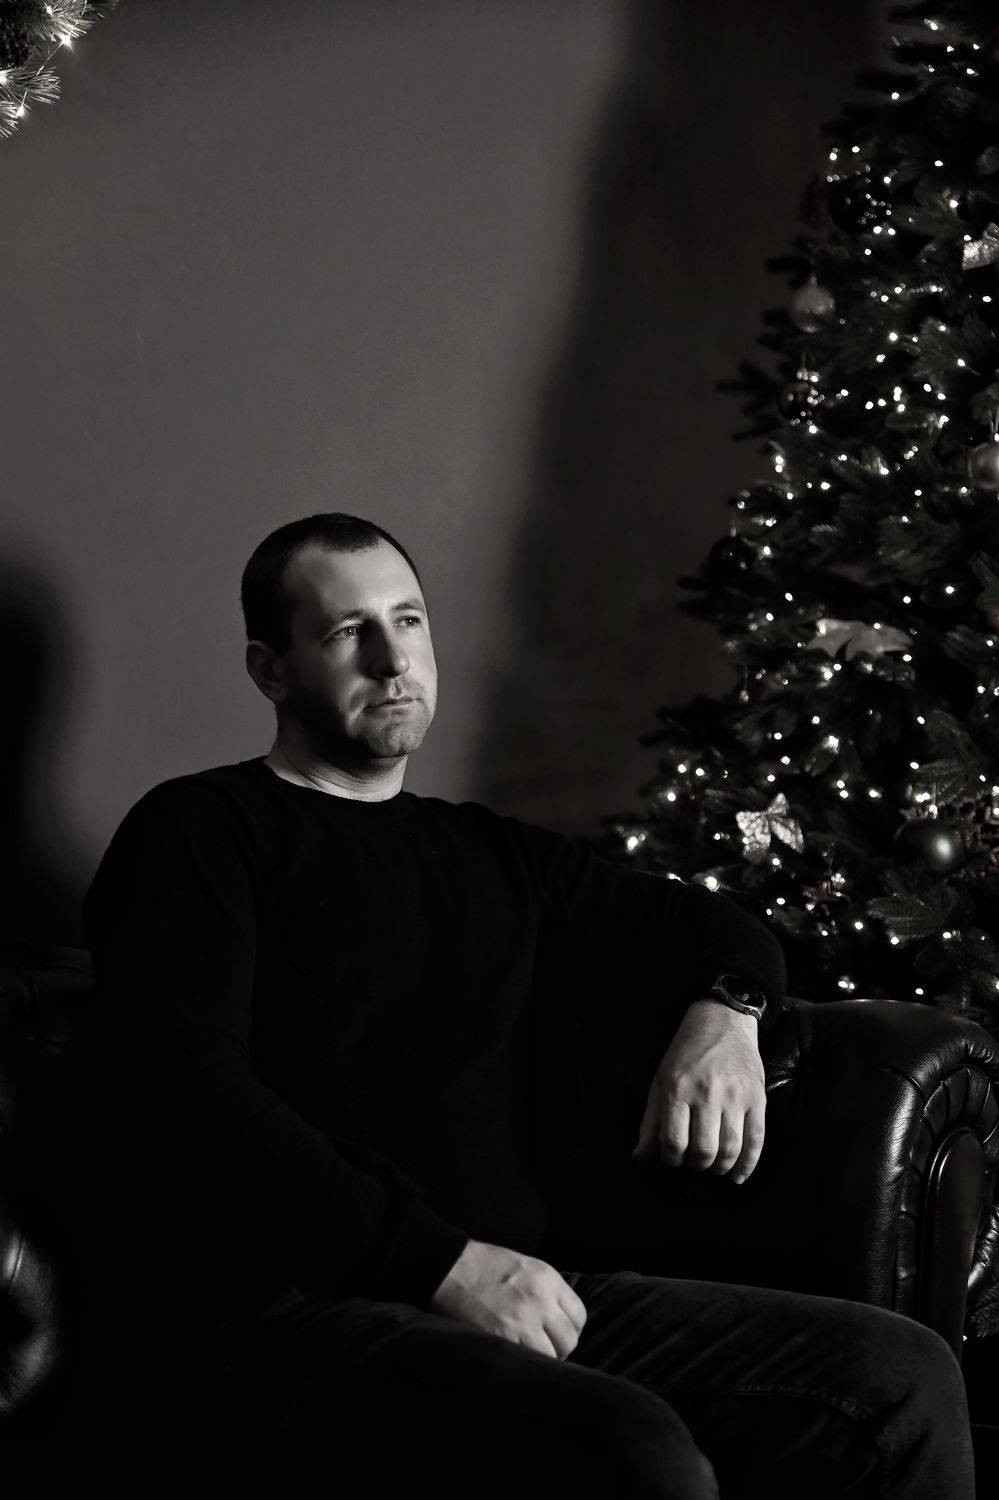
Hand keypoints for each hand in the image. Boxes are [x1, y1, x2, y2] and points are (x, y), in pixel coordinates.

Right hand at [429, 1238, 586, 1358]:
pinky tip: (513, 1356)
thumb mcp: (525, 1267)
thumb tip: (559, 1320)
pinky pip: (528, 1360)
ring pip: (552, 1355)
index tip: (556, 1334)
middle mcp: (540, 1299)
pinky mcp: (503, 1336)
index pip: (579, 1316)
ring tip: (526, 1353)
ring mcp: (523, 1319)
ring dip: (542, 1359)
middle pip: (569, 1339)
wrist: (450, 1267)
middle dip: (559, 1348)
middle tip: (542, 1348)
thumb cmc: (484, 1267)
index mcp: (547, 1279)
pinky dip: (524, 1363)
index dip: (569, 1329)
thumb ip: (546, 1291)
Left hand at [631, 998, 765, 1183]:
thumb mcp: (660, 1080)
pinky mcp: (757, 1097)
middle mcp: (707, 1092)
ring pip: (730, 1149)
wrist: (722, 1020)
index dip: (670, 1161)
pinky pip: (756, 1140)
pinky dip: (747, 1165)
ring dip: (719, 1168)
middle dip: (696, 1167)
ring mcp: (735, 1095)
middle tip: (693, 1164)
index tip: (672, 1160)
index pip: (673, 1142)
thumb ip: (651, 1122)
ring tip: (712, 1167)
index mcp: (678, 1088)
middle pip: (703, 1151)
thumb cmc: (686, 1052)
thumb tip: (640, 1157)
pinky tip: (737, 1175)